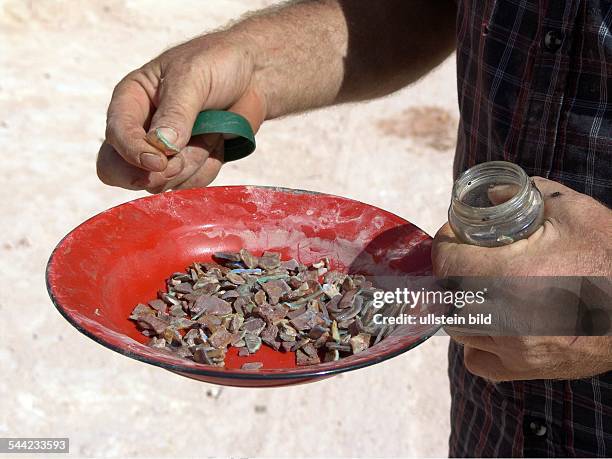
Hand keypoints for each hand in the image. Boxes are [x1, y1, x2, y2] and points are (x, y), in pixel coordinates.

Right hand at [97, 33, 265, 192]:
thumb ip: (176, 112)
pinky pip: (189, 184)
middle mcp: (141, 128)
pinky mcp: (189, 164)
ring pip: (162, 181)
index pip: (117, 135)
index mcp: (131, 100)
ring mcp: (164, 151)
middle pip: (123, 171)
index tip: (158, 161)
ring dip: (191, 164)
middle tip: (179, 163)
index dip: (133, 153)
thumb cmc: (217, 64)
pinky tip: (218, 142)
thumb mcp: (193, 77)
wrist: (254, 76)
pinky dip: (207, 168)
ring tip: (211, 132)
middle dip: (155, 172)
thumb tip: (161, 147)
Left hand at [432, 177, 611, 380]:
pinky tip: (495, 321)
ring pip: (459, 328)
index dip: (446, 243)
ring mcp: (514, 350)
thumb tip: (487, 196)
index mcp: (511, 277)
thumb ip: (521, 195)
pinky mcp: (525, 369)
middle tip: (472, 255)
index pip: (447, 262)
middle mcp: (506, 320)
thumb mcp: (571, 210)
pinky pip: (478, 360)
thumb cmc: (611, 254)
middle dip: (455, 270)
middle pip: (448, 294)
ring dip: (463, 303)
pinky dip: (477, 341)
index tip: (456, 236)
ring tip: (485, 284)